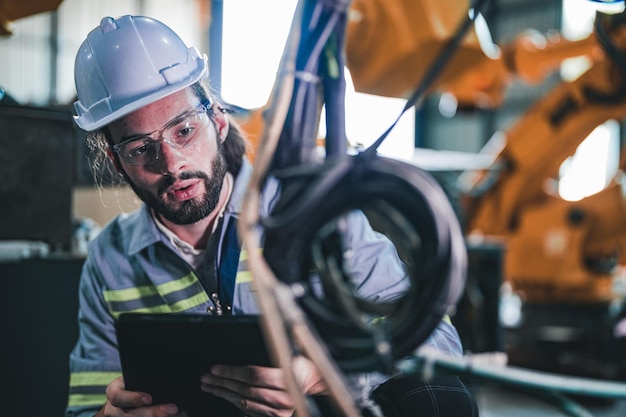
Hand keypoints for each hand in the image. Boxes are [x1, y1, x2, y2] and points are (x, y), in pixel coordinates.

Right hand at [94, 376, 186, 416]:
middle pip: (131, 415)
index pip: (118, 396)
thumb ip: (144, 377)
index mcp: (114, 391)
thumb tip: (164, 375)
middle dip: (154, 412)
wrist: (129, 395)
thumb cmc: (136, 381)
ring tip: (178, 414)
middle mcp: (114, 409)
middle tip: (174, 409)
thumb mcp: (135, 376)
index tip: (150, 398)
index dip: (133, 398)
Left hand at [200, 356, 325, 416]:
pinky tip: (228, 397)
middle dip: (222, 384)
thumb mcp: (295, 356)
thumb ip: (274, 354)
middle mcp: (283, 398)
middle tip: (207, 378)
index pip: (252, 375)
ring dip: (225, 395)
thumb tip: (250, 350)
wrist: (322, 387)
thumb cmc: (310, 368)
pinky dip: (237, 404)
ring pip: (245, 404)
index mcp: (287, 379)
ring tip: (211, 387)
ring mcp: (279, 413)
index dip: (231, 372)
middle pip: (245, 391)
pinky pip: (251, 413)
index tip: (216, 368)